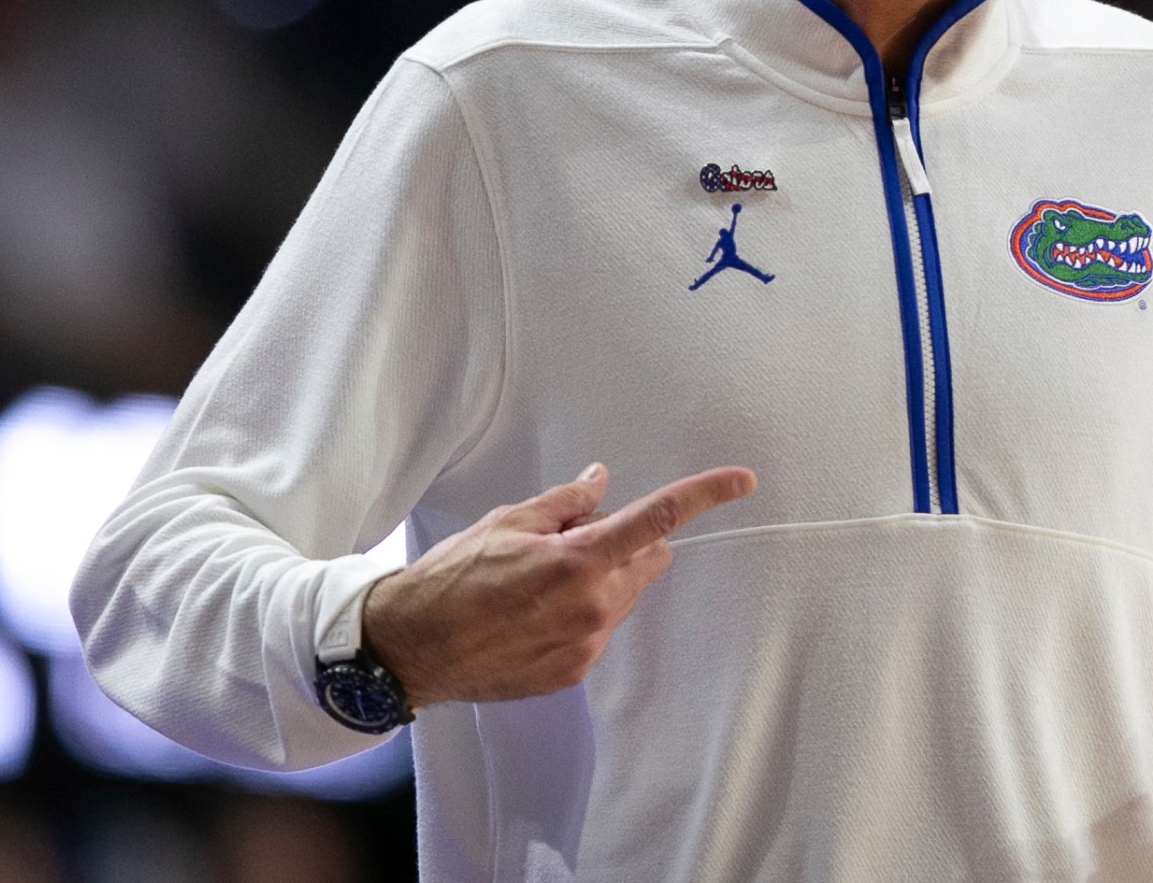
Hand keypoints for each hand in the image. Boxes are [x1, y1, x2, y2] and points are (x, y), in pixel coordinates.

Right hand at [361, 462, 756, 708]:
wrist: (410, 647)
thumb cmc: (451, 578)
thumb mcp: (507, 522)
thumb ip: (564, 503)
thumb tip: (600, 482)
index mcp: (579, 561)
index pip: (657, 520)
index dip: (705, 495)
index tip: (741, 481)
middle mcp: (592, 606)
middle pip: (645, 560)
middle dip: (623, 545)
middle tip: (565, 543)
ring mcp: (585, 644)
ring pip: (621, 597)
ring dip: (599, 582)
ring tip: (535, 585)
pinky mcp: (572, 672)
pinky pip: (597, 631)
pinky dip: (578, 616)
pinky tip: (530, 616)